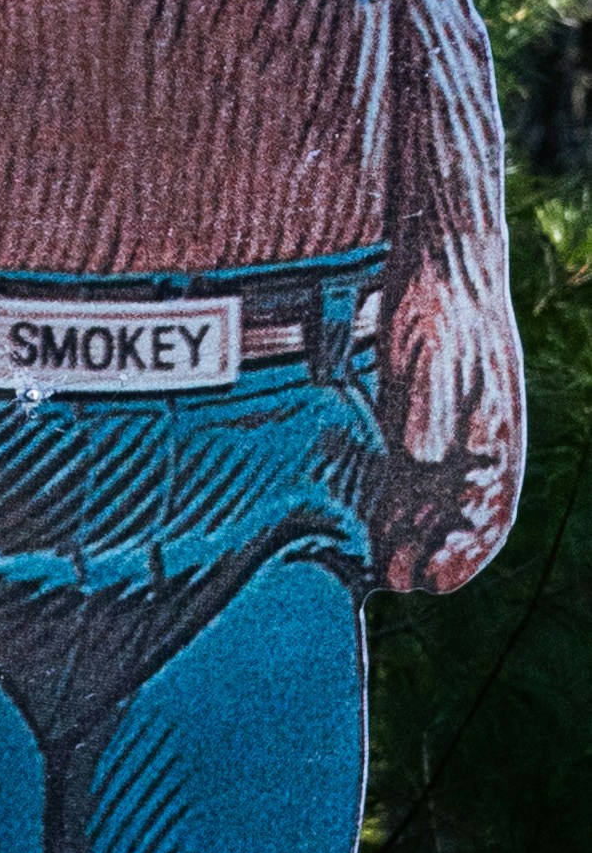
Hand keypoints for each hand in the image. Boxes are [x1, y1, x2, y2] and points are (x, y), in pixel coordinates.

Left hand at [377, 256, 524, 594]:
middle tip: (393, 578)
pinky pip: (399, 488)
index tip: (432, 579)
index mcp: (495, 445)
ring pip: (425, 515)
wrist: (432, 272)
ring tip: (372, 566)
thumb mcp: (436, 360)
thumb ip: (431, 412)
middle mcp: (471, 456)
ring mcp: (440, 448)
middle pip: (454, 529)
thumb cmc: (443, 314)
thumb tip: (424, 459)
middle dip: (426, 559)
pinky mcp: (407, 436)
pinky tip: (357, 530)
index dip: (463, 558)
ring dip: (402, 544)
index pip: (488, 521)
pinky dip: (384, 514)